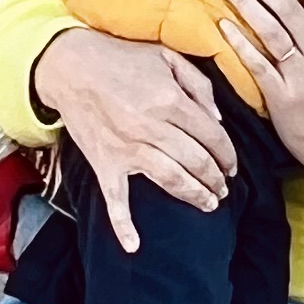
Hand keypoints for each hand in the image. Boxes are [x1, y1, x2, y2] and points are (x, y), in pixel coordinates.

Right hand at [27, 27, 232, 254]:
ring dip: (195, 195)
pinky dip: (123, 225)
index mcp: (171, 101)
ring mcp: (128, 149)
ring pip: (172, 180)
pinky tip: (134, 245)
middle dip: (216, 179)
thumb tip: (218, 120)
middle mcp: (153, 128)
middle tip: (224, 188)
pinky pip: (115, 200)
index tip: (232, 165)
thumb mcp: (167, 57)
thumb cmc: (122, 59)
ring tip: (209, 203)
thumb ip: (199, 85)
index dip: (228, 154)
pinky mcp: (105, 163)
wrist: (70, 67)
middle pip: (197, 162)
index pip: (213, 137)